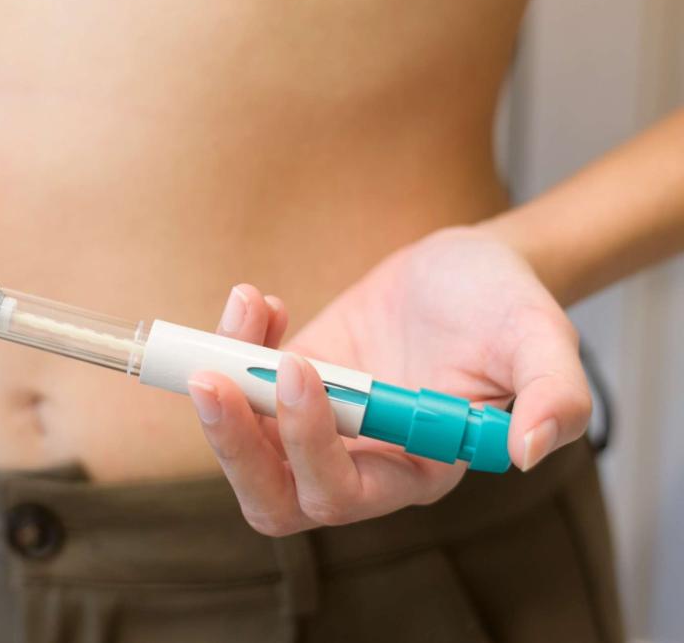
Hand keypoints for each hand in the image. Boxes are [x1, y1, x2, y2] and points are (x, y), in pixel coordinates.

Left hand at [187, 227, 591, 535]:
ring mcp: (317, 425)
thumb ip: (554, 397)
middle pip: (275, 497)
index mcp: (415, 470)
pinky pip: (241, 389)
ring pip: (246, 448)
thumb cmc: (507, 307)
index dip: (309, 445)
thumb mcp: (542, 338)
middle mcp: (359, 461)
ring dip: (223, 393)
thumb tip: (528, 449)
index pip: (343, 492)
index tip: (297, 368)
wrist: (468, 268)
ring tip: (245, 308)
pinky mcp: (291, 386)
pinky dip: (233, 345)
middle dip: (234, 446)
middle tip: (211, 381)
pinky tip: (259, 302)